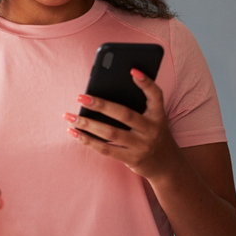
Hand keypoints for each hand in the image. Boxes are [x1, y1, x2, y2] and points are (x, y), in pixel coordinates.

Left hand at [62, 68, 181, 180]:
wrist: (166, 165)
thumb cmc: (152, 134)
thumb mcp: (152, 119)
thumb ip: (136, 107)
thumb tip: (101, 96)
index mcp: (158, 114)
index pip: (156, 95)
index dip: (146, 82)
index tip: (131, 70)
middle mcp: (152, 129)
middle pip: (125, 115)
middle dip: (101, 105)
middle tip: (80, 97)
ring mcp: (142, 146)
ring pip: (111, 133)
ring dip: (87, 124)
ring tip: (69, 116)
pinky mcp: (131, 159)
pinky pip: (106, 149)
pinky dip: (88, 140)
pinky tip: (74, 132)